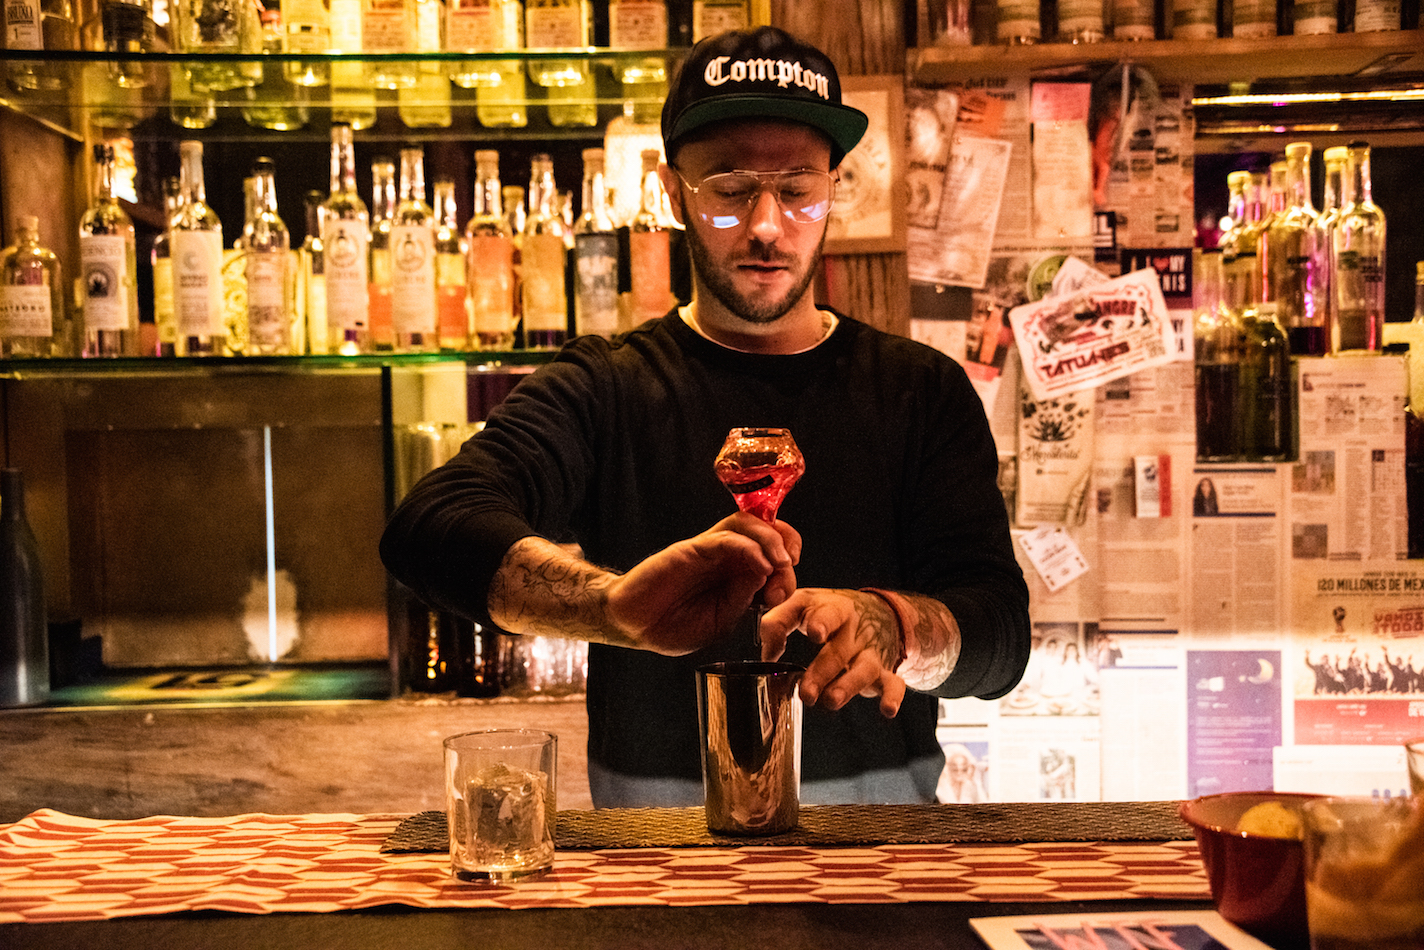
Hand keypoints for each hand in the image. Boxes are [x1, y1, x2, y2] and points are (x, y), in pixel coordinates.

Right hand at [605, 512, 800, 655]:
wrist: (635, 625)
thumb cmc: (674, 625)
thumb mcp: (722, 621)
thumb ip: (743, 600)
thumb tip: (768, 578)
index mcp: (736, 574)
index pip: (772, 554)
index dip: (787, 567)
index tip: (787, 591)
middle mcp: (726, 556)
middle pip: (766, 529)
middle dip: (787, 546)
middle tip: (789, 571)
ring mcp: (710, 550)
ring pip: (748, 523)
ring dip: (772, 539)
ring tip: (782, 562)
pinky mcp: (693, 548)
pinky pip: (726, 538)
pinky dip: (750, 548)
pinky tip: (760, 566)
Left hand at [758, 589, 906, 716]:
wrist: (880, 613)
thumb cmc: (830, 612)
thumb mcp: (804, 604)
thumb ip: (779, 621)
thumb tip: (766, 652)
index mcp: (836, 609)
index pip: (830, 613)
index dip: (822, 622)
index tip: (814, 633)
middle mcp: (855, 631)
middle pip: (840, 651)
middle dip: (822, 672)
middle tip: (805, 692)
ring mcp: (871, 652)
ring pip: (864, 669)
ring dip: (848, 686)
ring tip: (831, 701)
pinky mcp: (885, 671)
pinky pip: (894, 683)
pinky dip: (893, 697)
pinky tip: (887, 710)